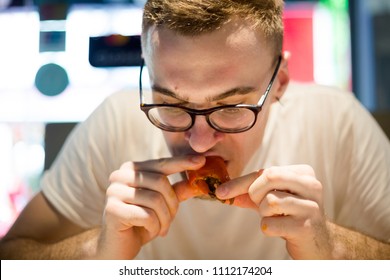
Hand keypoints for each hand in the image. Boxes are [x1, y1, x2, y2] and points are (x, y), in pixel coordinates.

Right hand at [97, 155, 205, 258]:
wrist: (118, 247)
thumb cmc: (141, 223)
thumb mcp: (162, 205)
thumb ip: (176, 192)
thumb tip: (195, 183)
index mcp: (131, 169)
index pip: (161, 164)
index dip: (181, 162)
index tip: (201, 161)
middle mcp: (120, 176)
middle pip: (161, 182)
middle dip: (172, 205)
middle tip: (171, 220)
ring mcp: (114, 192)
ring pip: (155, 200)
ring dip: (165, 219)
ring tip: (161, 228)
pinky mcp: (112, 209)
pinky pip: (147, 215)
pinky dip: (155, 227)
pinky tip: (151, 232)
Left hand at [216, 165, 331, 258]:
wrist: (316, 242)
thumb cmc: (290, 215)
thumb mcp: (270, 198)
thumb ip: (248, 192)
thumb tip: (221, 192)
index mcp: (304, 173)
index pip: (265, 171)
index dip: (239, 183)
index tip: (220, 192)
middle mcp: (311, 185)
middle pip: (268, 177)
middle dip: (255, 194)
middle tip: (260, 206)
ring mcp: (311, 206)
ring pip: (269, 202)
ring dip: (263, 214)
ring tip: (276, 218)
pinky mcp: (306, 227)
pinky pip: (270, 224)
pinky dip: (268, 228)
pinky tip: (281, 230)